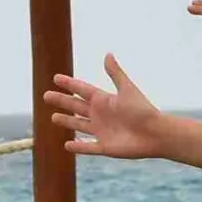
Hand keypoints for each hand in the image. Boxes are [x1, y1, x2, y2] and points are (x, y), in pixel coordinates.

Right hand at [42, 54, 170, 159]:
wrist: (155, 134)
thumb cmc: (142, 110)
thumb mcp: (126, 89)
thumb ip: (115, 73)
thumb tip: (108, 54)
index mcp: (105, 100)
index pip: (82, 90)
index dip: (69, 84)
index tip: (56, 77)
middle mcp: (101, 115)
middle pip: (76, 106)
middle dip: (62, 101)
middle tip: (46, 95)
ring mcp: (102, 131)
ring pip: (79, 125)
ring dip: (67, 121)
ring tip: (53, 118)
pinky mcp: (105, 147)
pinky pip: (87, 147)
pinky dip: (78, 147)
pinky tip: (66, 145)